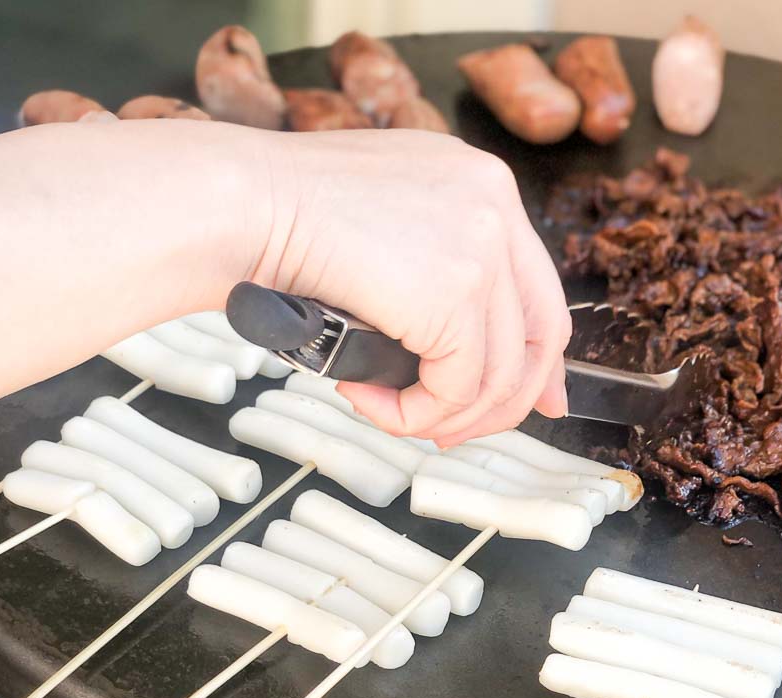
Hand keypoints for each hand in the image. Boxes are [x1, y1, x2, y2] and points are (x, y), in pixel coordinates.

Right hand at [255, 129, 570, 446]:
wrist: (242, 204)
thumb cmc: (282, 218)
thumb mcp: (385, 235)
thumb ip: (437, 276)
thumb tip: (474, 355)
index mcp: (482, 184)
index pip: (539, 290)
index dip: (536, 359)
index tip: (527, 401)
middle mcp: (495, 204)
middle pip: (539, 335)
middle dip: (502, 402)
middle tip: (452, 430)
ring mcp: (482, 247)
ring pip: (497, 375)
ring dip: (441, 414)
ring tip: (387, 411)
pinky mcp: (455, 294)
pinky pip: (456, 389)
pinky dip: (413, 414)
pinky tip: (367, 397)